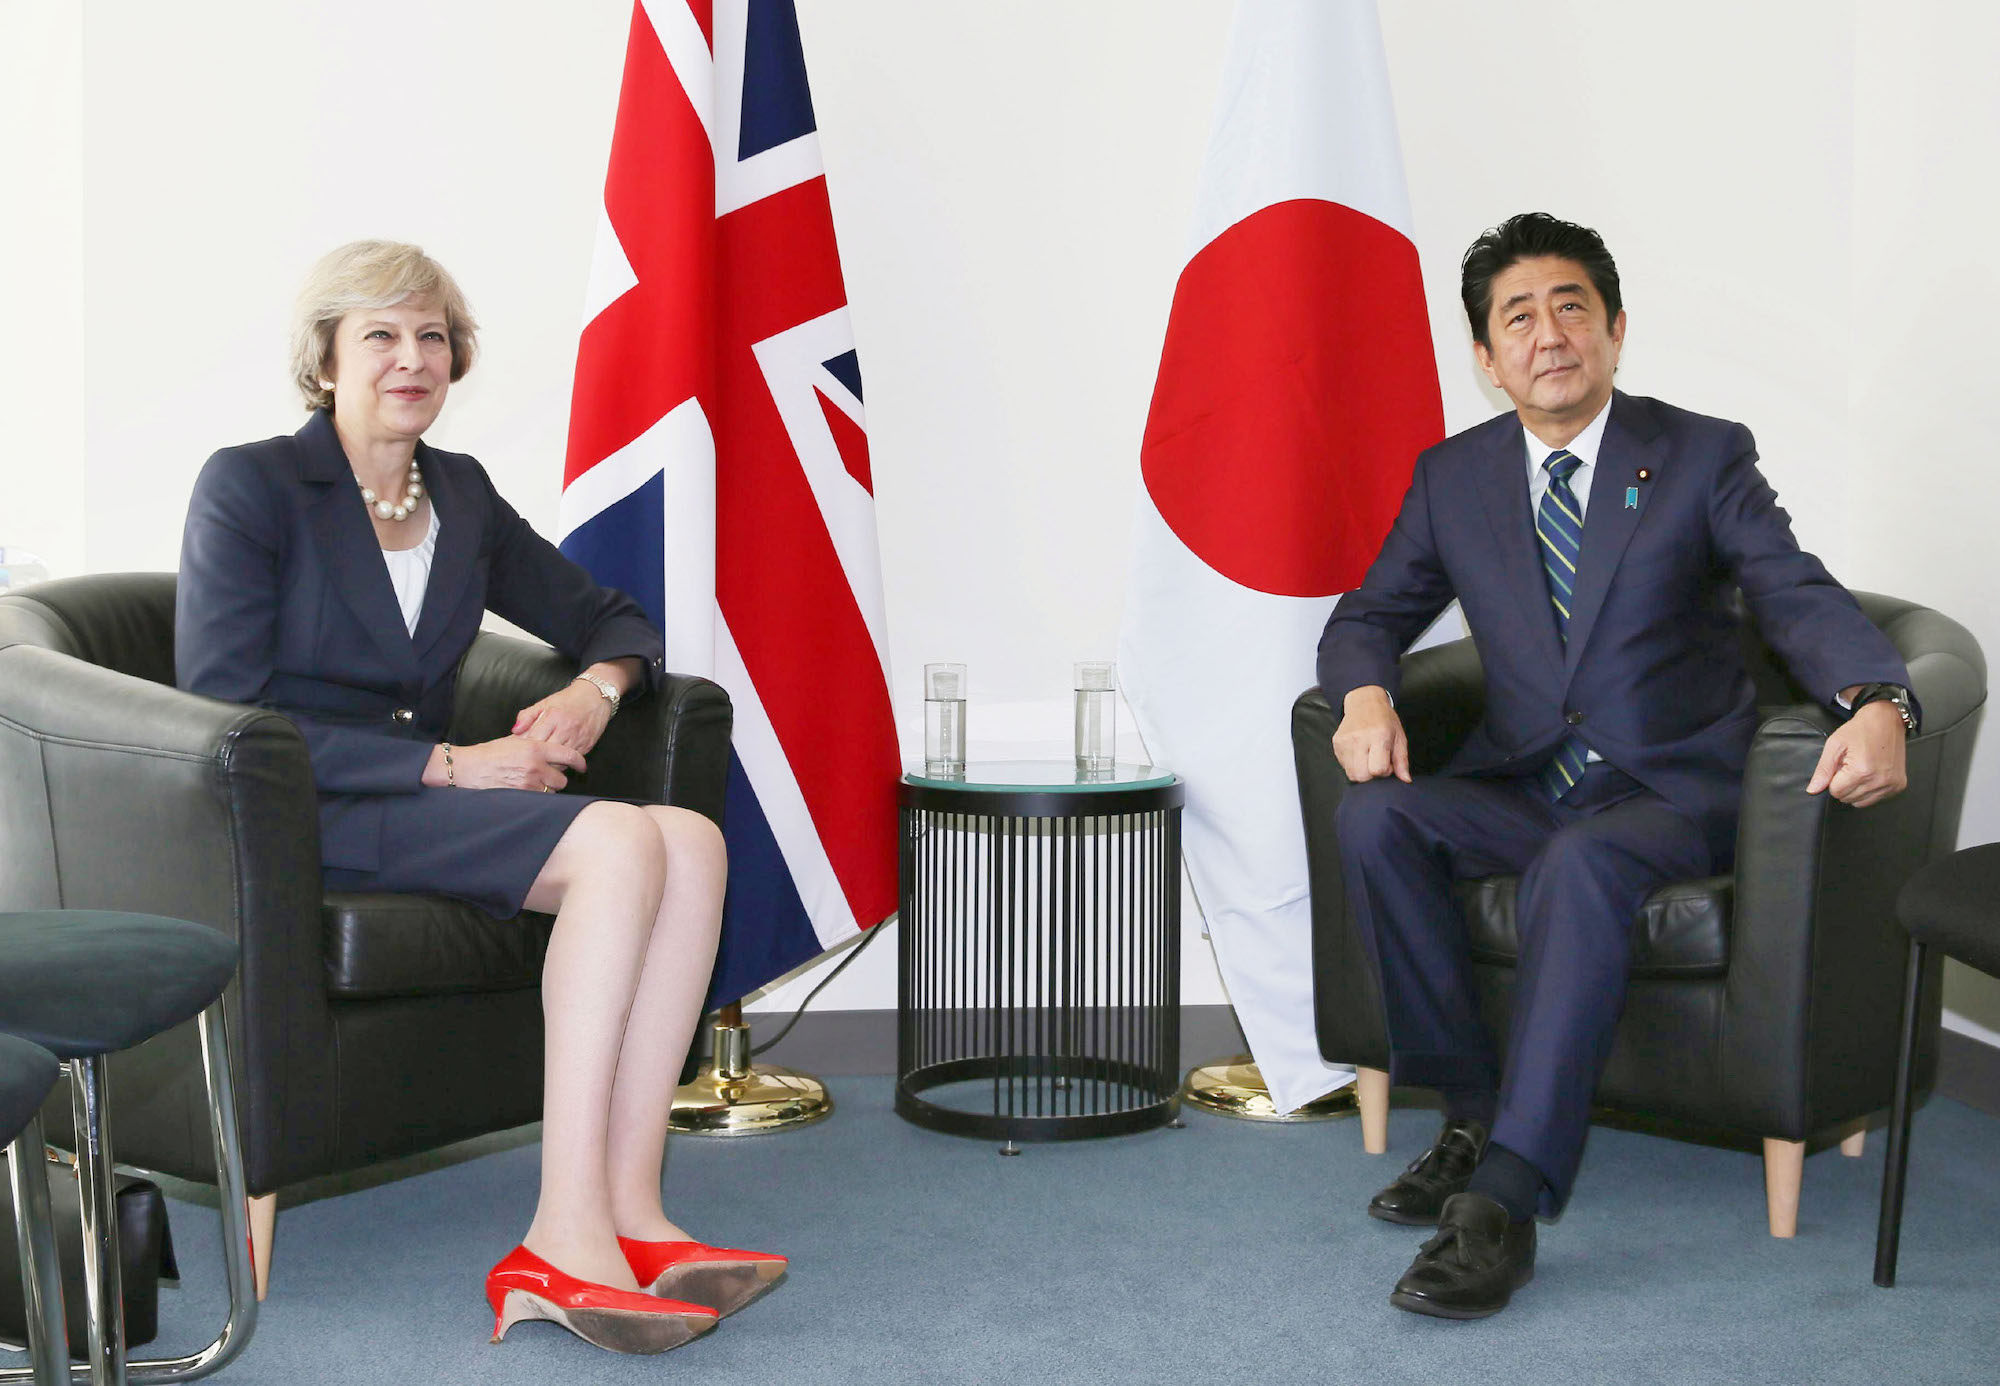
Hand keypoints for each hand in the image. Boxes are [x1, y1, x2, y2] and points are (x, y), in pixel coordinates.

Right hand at [429, 735, 585, 791]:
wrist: (467, 767)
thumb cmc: (489, 753)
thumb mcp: (513, 741)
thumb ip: (533, 743)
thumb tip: (549, 742)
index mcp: (535, 748)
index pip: (568, 755)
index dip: (579, 762)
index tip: (582, 767)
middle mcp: (535, 765)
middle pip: (562, 778)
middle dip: (556, 779)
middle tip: (546, 776)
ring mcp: (528, 783)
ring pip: (551, 791)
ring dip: (546, 789)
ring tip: (532, 783)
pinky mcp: (521, 796)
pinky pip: (539, 800)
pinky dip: (536, 798)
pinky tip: (526, 792)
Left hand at [512, 681, 612, 755]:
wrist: (596, 696)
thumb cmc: (569, 700)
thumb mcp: (545, 703)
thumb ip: (527, 716)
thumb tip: (515, 730)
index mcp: (552, 717)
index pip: (533, 739)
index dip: (523, 747)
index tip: (517, 751)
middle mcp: (565, 729)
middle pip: (544, 752)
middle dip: (534, 757)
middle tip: (526, 761)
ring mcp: (577, 738)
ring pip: (558, 760)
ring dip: (548, 763)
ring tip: (539, 763)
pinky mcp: (586, 746)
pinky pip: (570, 761)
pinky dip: (561, 764)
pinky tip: (554, 762)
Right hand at [1332, 686, 1410, 784]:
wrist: (1364, 702)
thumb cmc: (1384, 719)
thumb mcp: (1399, 737)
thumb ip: (1402, 761)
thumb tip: (1405, 779)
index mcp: (1378, 736)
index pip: (1378, 770)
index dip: (1385, 771)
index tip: (1388, 762)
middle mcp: (1359, 738)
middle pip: (1362, 776)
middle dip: (1371, 775)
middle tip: (1377, 761)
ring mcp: (1345, 741)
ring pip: (1351, 774)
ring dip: (1362, 771)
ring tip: (1368, 757)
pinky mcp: (1336, 743)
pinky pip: (1344, 766)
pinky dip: (1353, 764)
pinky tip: (1360, 753)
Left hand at [1806, 701, 1907, 806]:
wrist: (1886, 720)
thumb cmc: (1859, 730)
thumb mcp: (1835, 745)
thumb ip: (1823, 770)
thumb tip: (1812, 790)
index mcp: (1861, 771)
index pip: (1836, 792)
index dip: (1833, 779)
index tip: (1841, 765)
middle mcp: (1879, 781)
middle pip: (1848, 798)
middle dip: (1844, 784)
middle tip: (1851, 765)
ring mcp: (1891, 784)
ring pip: (1861, 802)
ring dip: (1856, 789)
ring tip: (1861, 769)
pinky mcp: (1899, 785)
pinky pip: (1876, 799)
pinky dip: (1870, 790)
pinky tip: (1871, 773)